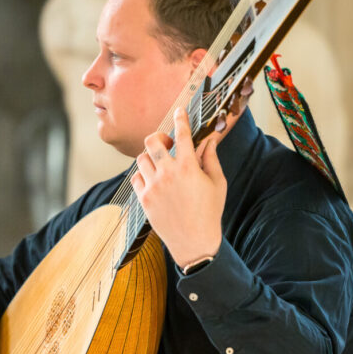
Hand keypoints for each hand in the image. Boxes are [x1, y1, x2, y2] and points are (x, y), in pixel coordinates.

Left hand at [131, 106, 232, 268]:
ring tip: (161, 165)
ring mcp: (152, 187)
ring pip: (141, 159)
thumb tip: (209, 140)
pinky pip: (135, 178)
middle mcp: (167, 174)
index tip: (179, 111)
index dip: (181, 119)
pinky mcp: (143, 199)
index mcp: (188, 167)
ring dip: (150, 157)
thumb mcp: (217, 183)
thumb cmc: (209, 212)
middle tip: (166, 144)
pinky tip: (153, 181)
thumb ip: (211, 158)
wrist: (194, 242)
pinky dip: (142, 176)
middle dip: (158, 137)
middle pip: (151, 141)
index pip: (182, 134)